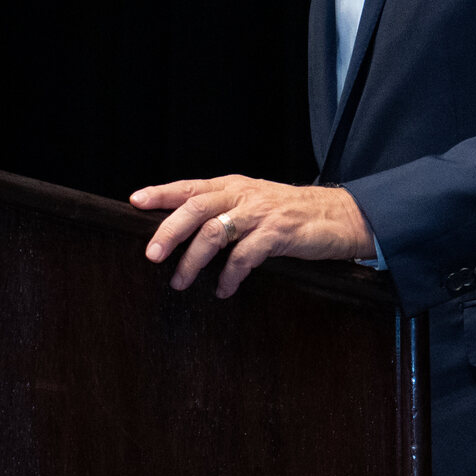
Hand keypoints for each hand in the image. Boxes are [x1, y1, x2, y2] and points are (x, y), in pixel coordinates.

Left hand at [129, 175, 374, 297]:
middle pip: (196, 207)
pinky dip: (230, 275)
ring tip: (181, 282)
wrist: (340, 215)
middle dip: (169, 231)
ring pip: (215, 232)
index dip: (162, 193)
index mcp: (233, 186)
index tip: (135, 202)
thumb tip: (185, 229)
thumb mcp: (254, 202)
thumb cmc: (292, 213)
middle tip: (151, 254)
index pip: (190, 187)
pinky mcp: (278, 234)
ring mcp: (260, 213)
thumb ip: (225, 209)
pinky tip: (224, 290)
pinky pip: (245, 256)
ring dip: (193, 260)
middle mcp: (243, 195)